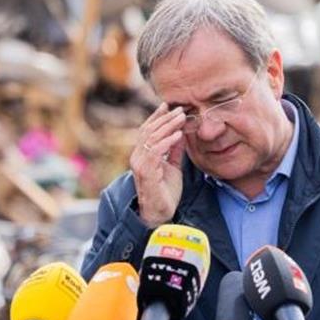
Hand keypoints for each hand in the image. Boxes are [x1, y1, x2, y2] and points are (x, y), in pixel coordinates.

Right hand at [129, 104, 185, 227]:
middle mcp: (137, 157)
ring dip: (168, 127)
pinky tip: (178, 135)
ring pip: (152, 139)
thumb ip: (174, 151)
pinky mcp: (146, 172)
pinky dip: (167, 142)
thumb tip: (180, 133)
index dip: (157, 117)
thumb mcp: (173, 166)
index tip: (168, 106)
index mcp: (142, 154)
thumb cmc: (165, 191)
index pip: (147, 130)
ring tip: (181, 118)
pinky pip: (155, 153)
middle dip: (165, 118)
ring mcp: (140, 164)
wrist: (160, 213)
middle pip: (149, 131)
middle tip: (180, 109)